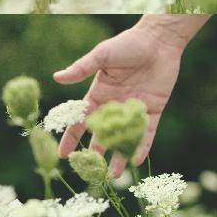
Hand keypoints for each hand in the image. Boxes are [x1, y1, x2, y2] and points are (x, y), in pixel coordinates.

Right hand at [52, 17, 202, 176]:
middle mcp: (114, 106)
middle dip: (95, 153)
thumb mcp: (102, 56)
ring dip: (118, 155)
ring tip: (112, 175)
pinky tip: (136, 161)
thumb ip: (82, 69)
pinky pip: (147, 132)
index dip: (71, 138)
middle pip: (102, 134)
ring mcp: (133, 109)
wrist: (159, 41)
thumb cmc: (128, 44)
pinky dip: (142, 146)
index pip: (81, 121)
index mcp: (98, 95)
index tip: (64, 155)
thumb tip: (56, 77)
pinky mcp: (153, 110)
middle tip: (89, 172)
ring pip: (124, 137)